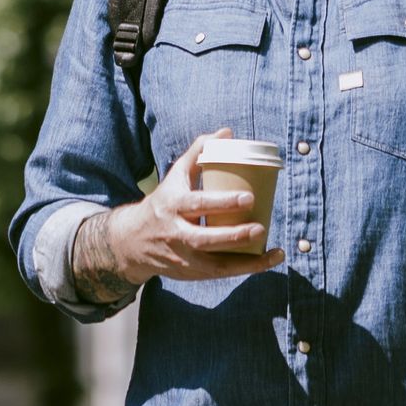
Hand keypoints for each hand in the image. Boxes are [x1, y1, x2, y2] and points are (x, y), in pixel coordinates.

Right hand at [100, 131, 283, 285]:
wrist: (131, 241)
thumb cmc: (163, 202)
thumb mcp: (174, 177)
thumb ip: (198, 153)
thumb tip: (226, 132)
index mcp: (172, 206)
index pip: (198, 204)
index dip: (223, 203)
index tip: (249, 197)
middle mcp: (175, 234)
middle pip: (205, 239)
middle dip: (234, 236)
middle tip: (261, 227)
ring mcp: (182, 258)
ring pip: (215, 265)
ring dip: (247, 261)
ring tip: (273, 251)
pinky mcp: (190, 273)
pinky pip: (220, 274)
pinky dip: (245, 269)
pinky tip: (267, 261)